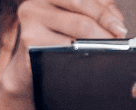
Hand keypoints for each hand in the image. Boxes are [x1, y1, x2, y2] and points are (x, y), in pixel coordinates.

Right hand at [0, 0, 125, 97]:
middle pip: (80, 16)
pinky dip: (79, 54)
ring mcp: (30, 22)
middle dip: (103, 30)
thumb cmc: (50, 40)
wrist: (25, 66)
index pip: (83, 0)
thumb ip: (93, 13)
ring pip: (75, 31)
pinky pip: (63, 48)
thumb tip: (116, 23)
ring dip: (96, 42)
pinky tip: (87, 58)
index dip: (106, 15)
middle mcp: (35, 4)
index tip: (120, 29)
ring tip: (107, 50)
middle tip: (117, 40)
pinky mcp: (29, 42)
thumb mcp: (70, 20)